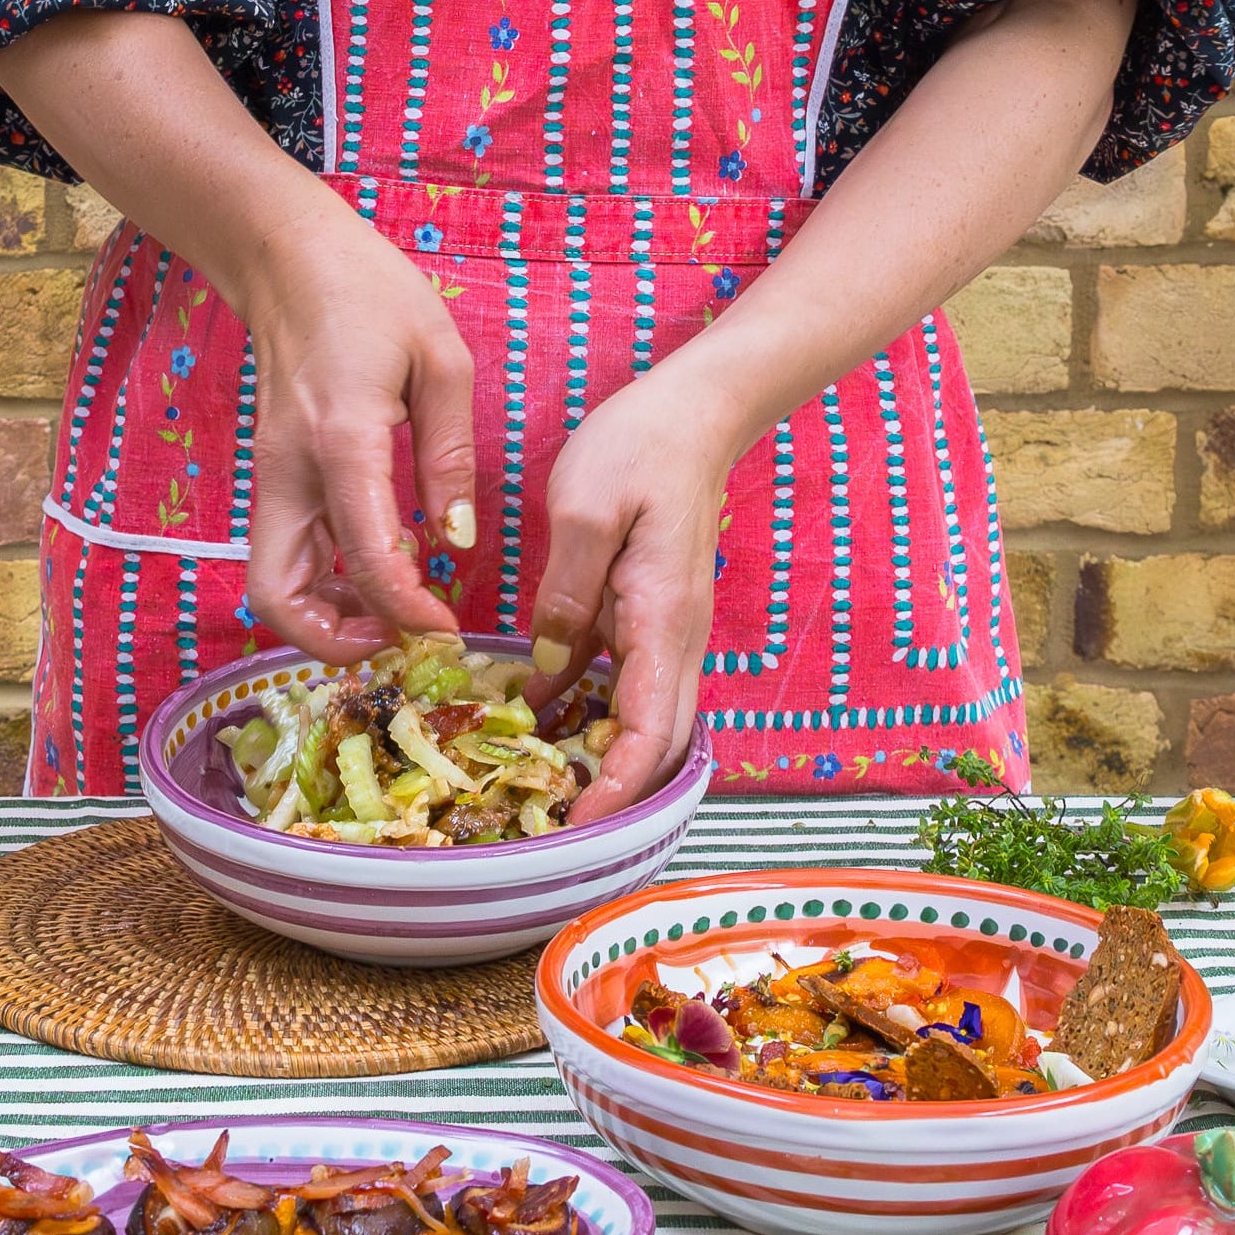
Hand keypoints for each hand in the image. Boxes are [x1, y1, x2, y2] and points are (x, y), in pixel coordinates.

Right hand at [228, 213, 479, 660]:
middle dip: (335, 641)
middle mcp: (290, 471)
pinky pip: (283, 555)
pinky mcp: (272, 479)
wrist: (287, 258)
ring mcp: (271, 478)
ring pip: (272, 584)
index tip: (445, 627)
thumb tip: (456, 541)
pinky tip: (372, 573)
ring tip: (391, 613)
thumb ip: (450, 455)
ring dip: (324, 618)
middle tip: (400, 638)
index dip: (405, 610)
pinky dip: (319, 584)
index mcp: (342, 439)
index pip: (364, 556)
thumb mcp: (440, 360)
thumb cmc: (369, 294)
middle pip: (278, 596)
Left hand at [526, 370, 757, 821]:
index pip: (650, 732)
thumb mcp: (586, 512)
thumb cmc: (643, 447)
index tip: (574, 822)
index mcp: (664, 622)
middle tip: (548, 823)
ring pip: (645, 722)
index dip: (616, 787)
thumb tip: (551, 668)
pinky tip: (539, 724)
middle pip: (658, 745)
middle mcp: (676, 640)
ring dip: (604, 760)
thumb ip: (567, 596)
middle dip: (613, 793)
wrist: (695, 410)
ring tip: (539, 788)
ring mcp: (666, 632)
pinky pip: (624, 685)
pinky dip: (590, 714)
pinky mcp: (649, 618)